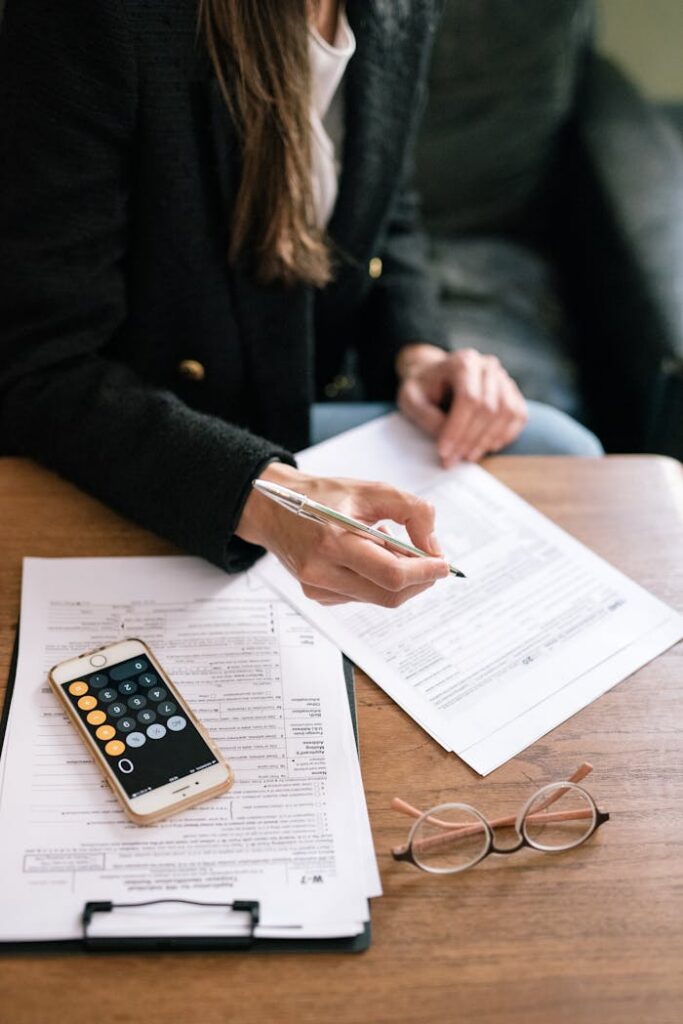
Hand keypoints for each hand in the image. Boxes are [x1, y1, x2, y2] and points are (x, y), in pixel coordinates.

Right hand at [235, 462, 448, 606]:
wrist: (273, 508)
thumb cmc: (322, 496)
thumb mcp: (370, 489)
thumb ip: (412, 511)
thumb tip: (432, 548)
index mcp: (333, 541)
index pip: (391, 574)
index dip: (424, 573)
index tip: (444, 564)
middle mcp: (321, 571)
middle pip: (389, 595)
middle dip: (419, 581)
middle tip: (430, 561)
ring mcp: (317, 587)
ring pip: (378, 598)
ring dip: (398, 578)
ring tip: (388, 546)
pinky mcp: (317, 595)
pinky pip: (362, 596)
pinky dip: (377, 580)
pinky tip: (368, 555)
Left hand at [397, 344, 527, 466]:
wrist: (434, 376)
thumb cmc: (422, 388)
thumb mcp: (411, 400)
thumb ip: (427, 417)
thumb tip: (449, 438)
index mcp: (463, 362)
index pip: (469, 399)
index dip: (457, 429)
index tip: (443, 451)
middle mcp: (487, 366)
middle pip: (488, 408)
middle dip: (469, 440)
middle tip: (452, 460)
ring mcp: (503, 378)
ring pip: (506, 413)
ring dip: (487, 441)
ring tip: (467, 456)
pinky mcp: (511, 392)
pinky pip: (518, 415)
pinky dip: (505, 435)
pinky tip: (487, 447)